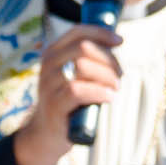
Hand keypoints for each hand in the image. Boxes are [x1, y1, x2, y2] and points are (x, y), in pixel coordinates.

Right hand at [12, 22, 123, 164]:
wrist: (46, 132)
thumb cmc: (68, 101)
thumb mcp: (74, 74)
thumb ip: (88, 59)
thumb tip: (115, 43)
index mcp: (53, 52)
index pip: (77, 32)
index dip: (101, 33)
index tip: (120, 41)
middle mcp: (48, 64)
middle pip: (83, 48)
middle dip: (108, 59)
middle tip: (120, 74)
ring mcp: (48, 84)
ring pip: (82, 67)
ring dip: (107, 76)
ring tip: (116, 88)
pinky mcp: (54, 104)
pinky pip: (78, 90)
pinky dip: (99, 92)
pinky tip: (109, 97)